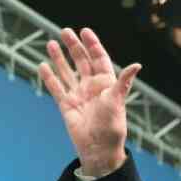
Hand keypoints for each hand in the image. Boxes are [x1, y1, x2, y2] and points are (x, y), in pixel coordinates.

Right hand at [39, 27, 140, 176]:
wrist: (99, 149)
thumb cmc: (112, 126)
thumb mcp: (118, 101)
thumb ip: (124, 82)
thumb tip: (137, 65)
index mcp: (106, 84)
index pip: (99, 59)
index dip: (93, 44)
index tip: (85, 31)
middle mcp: (92, 88)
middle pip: (81, 62)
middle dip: (74, 47)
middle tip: (64, 31)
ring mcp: (78, 96)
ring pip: (67, 72)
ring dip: (59, 58)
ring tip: (51, 43)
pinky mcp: (66, 106)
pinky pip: (56, 88)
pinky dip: (49, 77)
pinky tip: (43, 66)